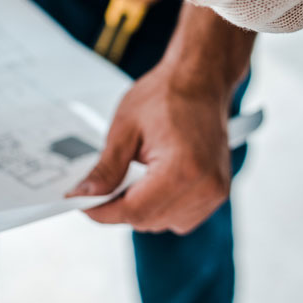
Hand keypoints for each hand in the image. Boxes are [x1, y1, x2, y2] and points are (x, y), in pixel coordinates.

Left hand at [68, 60, 233, 233]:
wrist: (201, 79)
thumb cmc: (170, 94)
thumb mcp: (126, 128)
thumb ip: (105, 168)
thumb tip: (85, 194)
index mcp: (183, 168)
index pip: (134, 211)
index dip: (102, 211)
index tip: (83, 203)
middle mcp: (205, 185)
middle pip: (148, 220)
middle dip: (121, 206)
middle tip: (105, 184)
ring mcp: (215, 191)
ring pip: (164, 223)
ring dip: (144, 208)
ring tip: (137, 175)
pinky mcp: (218, 192)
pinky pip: (182, 217)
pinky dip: (164, 206)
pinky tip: (157, 180)